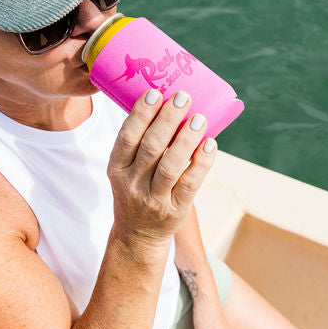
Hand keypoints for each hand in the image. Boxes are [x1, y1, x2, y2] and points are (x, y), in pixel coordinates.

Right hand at [108, 89, 216, 250]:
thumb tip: (166, 103)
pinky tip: (210, 144)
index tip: (155, 93)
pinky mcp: (175, 210)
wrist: (138, 235)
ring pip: (171, 165)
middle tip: (183, 97)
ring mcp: (153, 199)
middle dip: (168, 119)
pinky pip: (190, 183)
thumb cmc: (137, 190)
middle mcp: (132, 183)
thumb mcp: (126, 170)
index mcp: (117, 169)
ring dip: (186, 138)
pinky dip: (201, 162)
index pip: (127, 137)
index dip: (141, 114)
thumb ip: (140, 143)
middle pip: (151, 147)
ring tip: (199, 118)